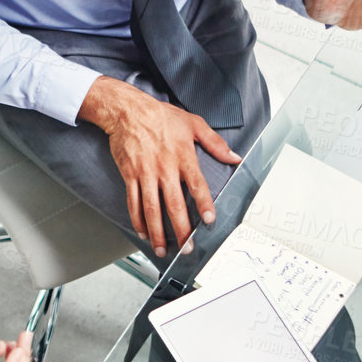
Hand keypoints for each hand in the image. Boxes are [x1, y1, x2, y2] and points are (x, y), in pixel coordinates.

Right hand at [79, 76, 239, 256]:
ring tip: (163, 249)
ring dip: (157, 232)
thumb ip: (215, 143)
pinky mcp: (130, 176)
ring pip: (151, 209)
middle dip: (181, 229)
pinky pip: (133, 202)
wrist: (127, 111)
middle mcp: (164, 168)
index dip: (203, 204)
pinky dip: (138, 220)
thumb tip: (234, 156)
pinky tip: (144, 232)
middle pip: (173, 204)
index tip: (209, 221)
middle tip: (187, 247)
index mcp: (183, 156)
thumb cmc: (160, 116)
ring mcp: (145, 174)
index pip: (197, 185)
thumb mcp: (193, 123)